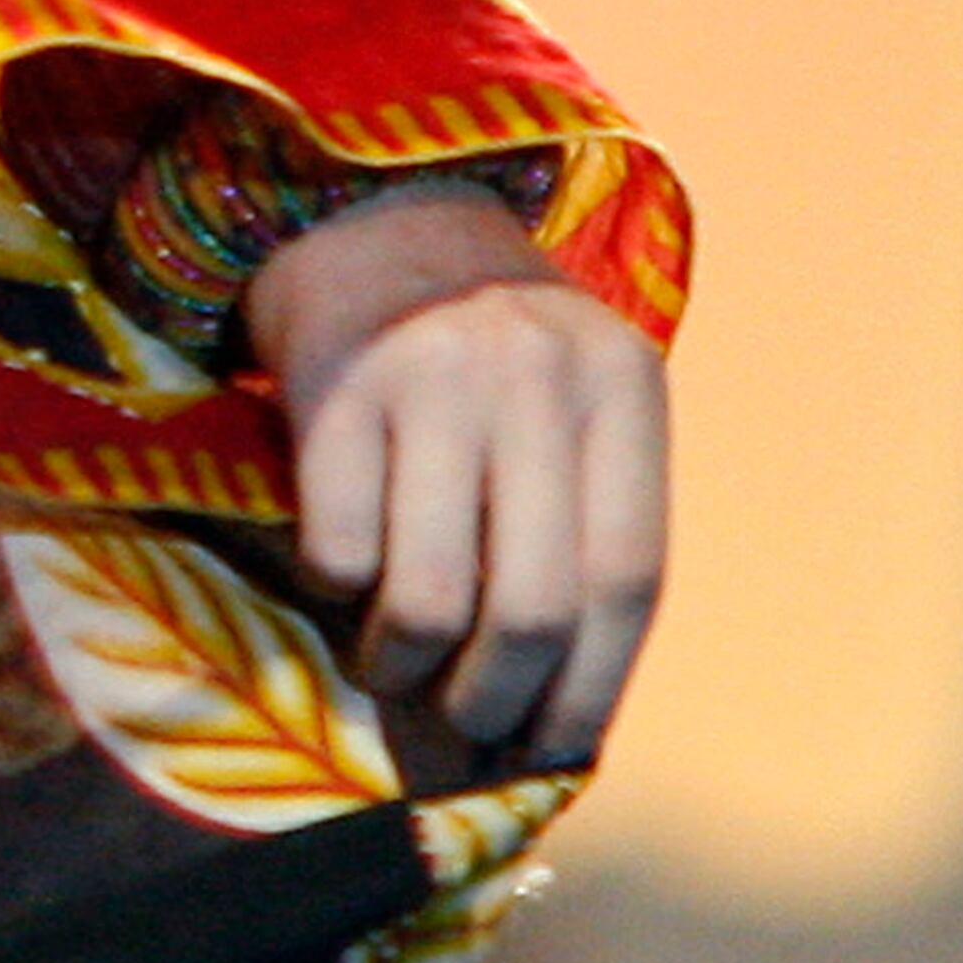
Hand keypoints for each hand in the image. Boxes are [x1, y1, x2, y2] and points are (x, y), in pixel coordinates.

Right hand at [242, 186, 667, 767]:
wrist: (369, 210)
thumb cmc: (487, 350)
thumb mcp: (572, 405)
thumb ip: (583, 534)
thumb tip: (557, 735)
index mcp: (620, 379)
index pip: (628, 579)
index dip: (592, 690)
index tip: (553, 752)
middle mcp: (535, 367)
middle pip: (533, 608)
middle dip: (495, 704)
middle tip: (464, 728)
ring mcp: (432, 370)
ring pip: (432, 600)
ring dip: (407, 670)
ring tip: (395, 667)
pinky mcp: (335, 382)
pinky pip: (342, 553)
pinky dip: (338, 596)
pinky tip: (342, 575)